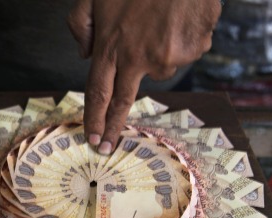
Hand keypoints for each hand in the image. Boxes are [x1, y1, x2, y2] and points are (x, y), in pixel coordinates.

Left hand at [68, 0, 221, 153]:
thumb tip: (84, 54)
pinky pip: (182, 53)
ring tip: (158, 20)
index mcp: (112, 44)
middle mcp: (138, 57)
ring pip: (158, 66)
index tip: (93, 139)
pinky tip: (176, 19)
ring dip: (156, 51)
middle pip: (123, 101)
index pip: (99, 91)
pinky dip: (178, 41)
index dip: (95, 117)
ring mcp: (167, 56)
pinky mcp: (192, 50)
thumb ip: (80, 24)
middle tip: (108, 145)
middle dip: (113, 126)